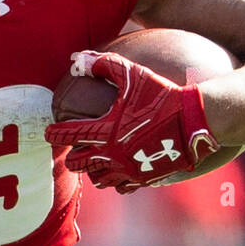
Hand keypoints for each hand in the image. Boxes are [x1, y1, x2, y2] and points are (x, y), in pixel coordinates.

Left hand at [44, 50, 219, 192]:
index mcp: (106, 131)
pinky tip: (116, 171)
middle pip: (78, 164)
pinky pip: (121, 187)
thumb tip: (77, 58)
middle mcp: (113, 154)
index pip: (70, 135)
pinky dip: (115, 181)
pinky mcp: (144, 179)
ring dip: (92, 171)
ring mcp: (128, 169)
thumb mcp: (133, 74)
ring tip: (92, 162)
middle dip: (71, 157)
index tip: (49, 132)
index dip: (55, 134)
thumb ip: (104, 65)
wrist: (195, 121)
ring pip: (97, 179)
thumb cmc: (163, 95)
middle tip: (72, 150)